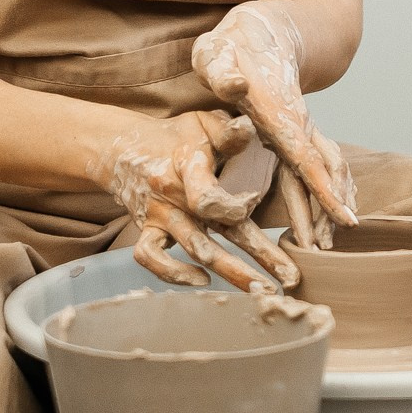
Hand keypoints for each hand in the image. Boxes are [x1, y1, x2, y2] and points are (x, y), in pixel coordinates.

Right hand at [99, 111, 301, 292]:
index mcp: (186, 164)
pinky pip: (151, 259)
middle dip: (257, 256)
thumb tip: (250, 127)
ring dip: (232, 273)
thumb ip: (228, 130)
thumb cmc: (175, 135)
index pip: (209, 196)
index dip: (236, 206)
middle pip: (216, 231)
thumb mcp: (203, 123)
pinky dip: (174, 274)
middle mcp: (171, 194)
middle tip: (290, 278)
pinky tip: (203, 280)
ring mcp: (159, 216)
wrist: (121, 147)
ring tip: (264, 290)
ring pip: (195, 250)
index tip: (257, 202)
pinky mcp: (147, 231)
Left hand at [193, 0, 357, 248]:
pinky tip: (330, 212)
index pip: (303, 157)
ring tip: (329, 239)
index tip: (343, 217)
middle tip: (329, 247)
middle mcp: (296, 124)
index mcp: (277, 113)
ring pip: (324, 170)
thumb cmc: (231, 47)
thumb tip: (235, 86)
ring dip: (329, 203)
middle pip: (320, 171)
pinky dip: (327, 189)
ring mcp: (300, 129)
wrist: (264, 31)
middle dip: (327, 210)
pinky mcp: (296, 133)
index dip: (322, 188)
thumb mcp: (216, 53)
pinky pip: (317, 166)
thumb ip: (222, 71)